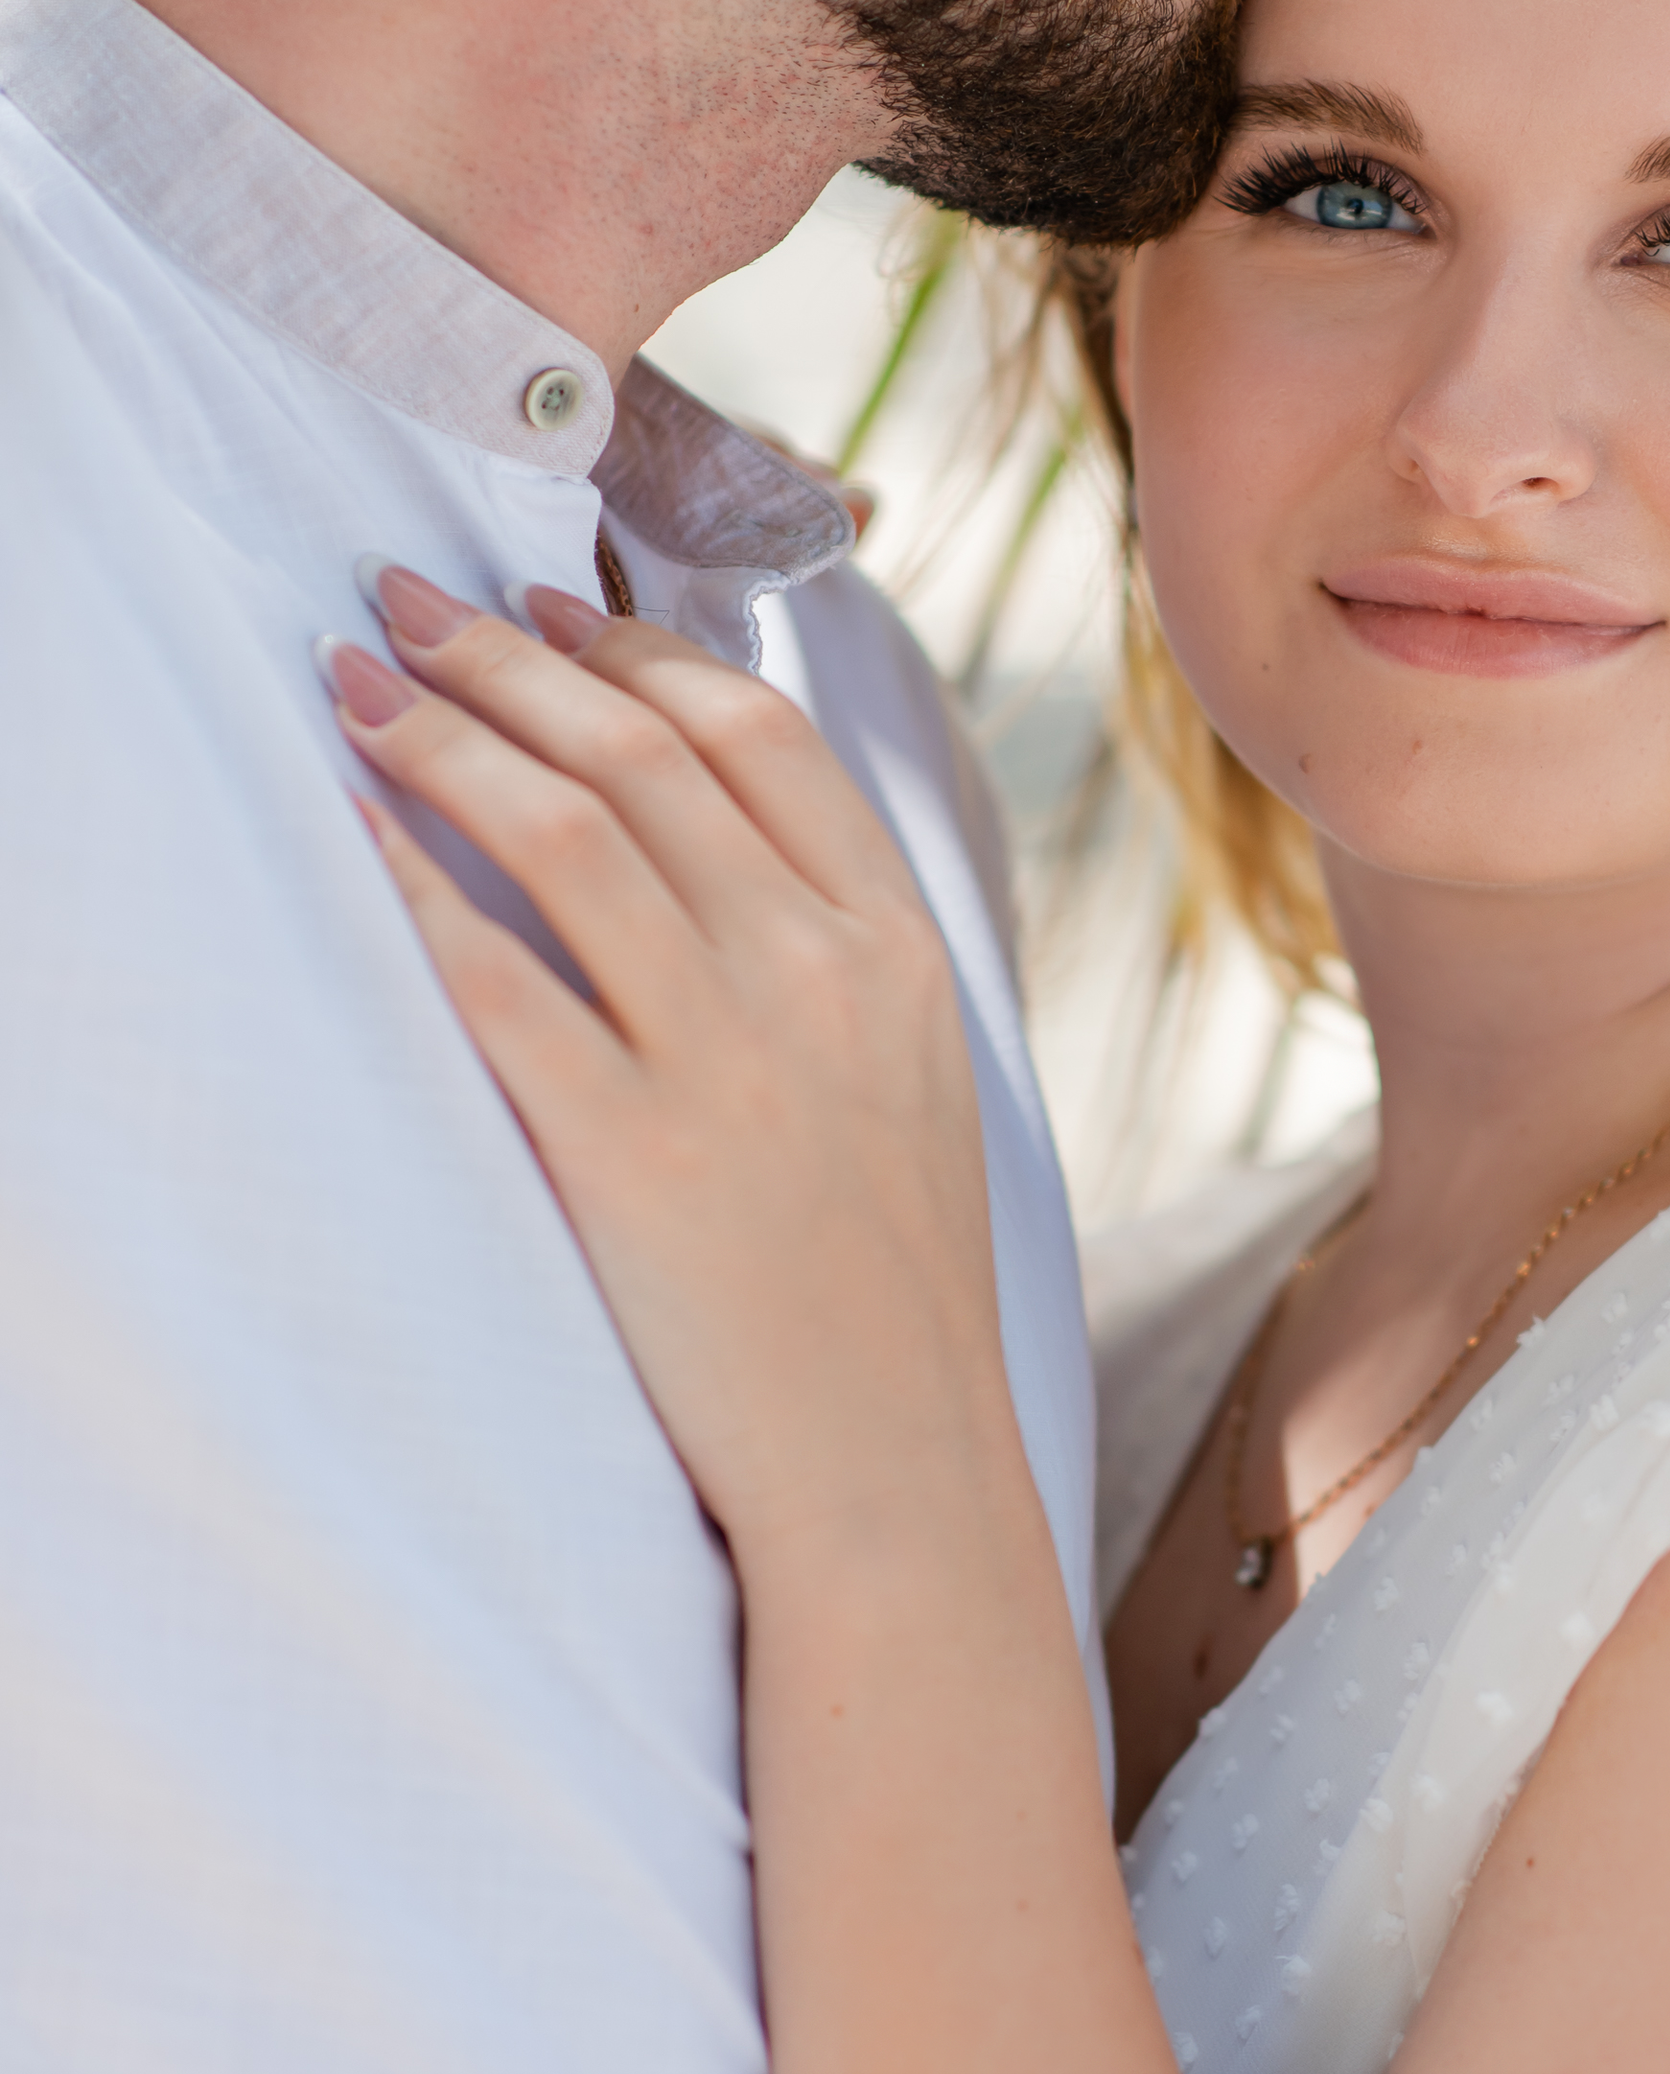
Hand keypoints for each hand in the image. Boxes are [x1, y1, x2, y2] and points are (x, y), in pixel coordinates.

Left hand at [321, 565, 1010, 1560]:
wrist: (895, 1468)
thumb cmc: (886, 1289)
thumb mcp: (915, 1086)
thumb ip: (835, 952)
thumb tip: (710, 839)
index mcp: (901, 951)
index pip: (757, 735)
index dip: (627, 651)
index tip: (534, 608)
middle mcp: (823, 981)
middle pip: (643, 754)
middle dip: (502, 657)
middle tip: (398, 604)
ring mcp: (733, 1064)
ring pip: (566, 833)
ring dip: (441, 736)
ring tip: (354, 689)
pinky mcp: (634, 1156)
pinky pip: (497, 983)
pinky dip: (411, 889)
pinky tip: (349, 834)